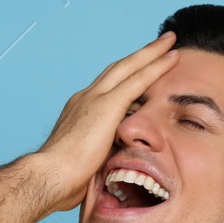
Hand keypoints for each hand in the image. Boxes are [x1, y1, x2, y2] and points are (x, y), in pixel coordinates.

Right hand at [33, 30, 179, 211]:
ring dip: (150, 53)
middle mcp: (86, 98)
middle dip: (139, 56)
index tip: (139, 70)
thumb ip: (104, 155)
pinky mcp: (108, 105)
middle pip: (118, 69)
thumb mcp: (88, 162)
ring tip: (169, 42)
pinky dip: (156, 66)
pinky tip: (172, 57)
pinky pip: (138, 79)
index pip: (107, 88)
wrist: (51, 176)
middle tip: (159, 43)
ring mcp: (96, 99)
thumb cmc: (64, 180)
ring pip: (129, 67)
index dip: (124, 77)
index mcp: (80, 112)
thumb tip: (118, 162)